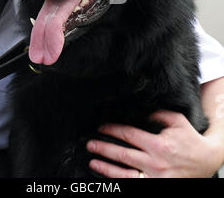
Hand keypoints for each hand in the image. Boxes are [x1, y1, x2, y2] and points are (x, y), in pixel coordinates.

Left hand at [86, 110, 222, 177]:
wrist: (207, 161)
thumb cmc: (190, 140)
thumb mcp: (177, 121)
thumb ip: (158, 114)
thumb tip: (140, 111)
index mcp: (158, 145)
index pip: (129, 135)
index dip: (113, 130)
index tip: (102, 127)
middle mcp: (155, 163)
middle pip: (122, 154)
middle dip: (104, 148)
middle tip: (90, 144)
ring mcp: (154, 177)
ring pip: (125, 174)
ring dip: (106, 168)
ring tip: (93, 161)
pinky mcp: (155, 186)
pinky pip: (133, 184)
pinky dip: (119, 180)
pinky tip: (109, 177)